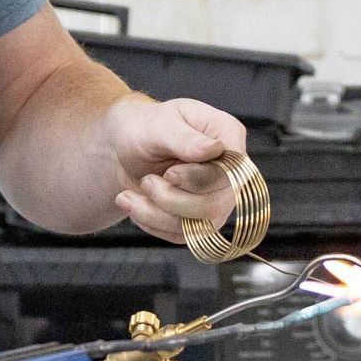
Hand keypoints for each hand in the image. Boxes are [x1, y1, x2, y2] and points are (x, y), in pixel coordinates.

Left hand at [104, 97, 247, 244]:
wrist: (127, 148)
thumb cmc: (146, 128)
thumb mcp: (159, 125)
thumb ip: (184, 138)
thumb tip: (214, 149)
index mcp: (228, 135)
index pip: (233, 170)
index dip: (200, 179)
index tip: (169, 173)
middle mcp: (230, 171)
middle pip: (216, 204)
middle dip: (172, 199)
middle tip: (146, 181)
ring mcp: (219, 198)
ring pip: (199, 227)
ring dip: (156, 214)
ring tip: (129, 196)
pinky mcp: (201, 220)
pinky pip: (183, 236)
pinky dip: (152, 223)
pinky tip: (137, 204)